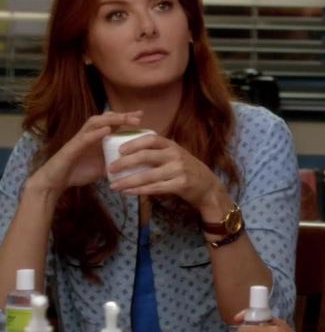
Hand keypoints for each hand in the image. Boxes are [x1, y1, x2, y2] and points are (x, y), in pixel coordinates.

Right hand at [29, 111, 142, 194]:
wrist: (56, 182)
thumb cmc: (78, 172)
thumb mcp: (102, 168)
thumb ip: (115, 163)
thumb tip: (132, 166)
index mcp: (96, 139)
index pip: (111, 123)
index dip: (125, 118)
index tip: (141, 115)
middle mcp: (88, 135)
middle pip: (105, 119)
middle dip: (122, 116)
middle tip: (138, 115)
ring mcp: (79, 140)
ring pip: (94, 123)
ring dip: (111, 120)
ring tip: (125, 118)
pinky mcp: (71, 148)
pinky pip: (84, 138)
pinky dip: (96, 133)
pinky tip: (107, 130)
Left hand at [107, 133, 226, 212]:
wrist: (207, 186)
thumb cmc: (186, 169)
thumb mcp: (175, 155)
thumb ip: (158, 151)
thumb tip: (130, 150)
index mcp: (172, 145)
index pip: (151, 139)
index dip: (134, 143)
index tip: (119, 150)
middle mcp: (175, 155)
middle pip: (146, 156)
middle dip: (125, 162)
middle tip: (111, 168)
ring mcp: (178, 170)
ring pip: (148, 175)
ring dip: (128, 181)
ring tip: (114, 186)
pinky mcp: (180, 185)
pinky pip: (155, 188)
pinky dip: (139, 191)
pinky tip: (128, 192)